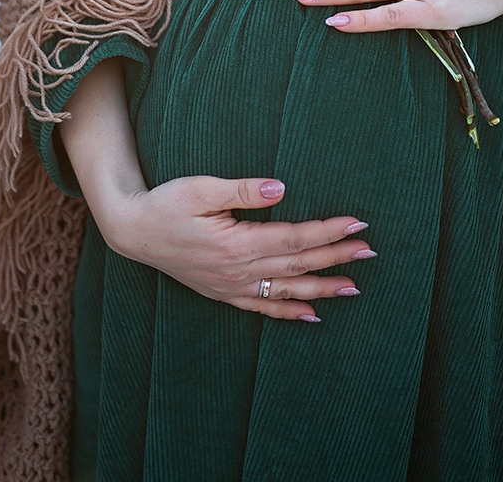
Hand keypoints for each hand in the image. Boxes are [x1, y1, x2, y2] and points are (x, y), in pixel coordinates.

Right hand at [103, 175, 374, 322]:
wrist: (133, 232)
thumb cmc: (166, 203)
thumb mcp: (200, 188)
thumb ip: (241, 190)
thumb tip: (280, 188)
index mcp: (237, 243)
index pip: (294, 237)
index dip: (327, 231)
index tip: (357, 223)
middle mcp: (239, 270)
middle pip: (297, 263)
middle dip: (336, 257)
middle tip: (370, 250)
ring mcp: (231, 285)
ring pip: (286, 289)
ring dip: (322, 287)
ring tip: (353, 287)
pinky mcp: (223, 292)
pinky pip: (263, 306)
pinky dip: (288, 310)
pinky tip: (311, 314)